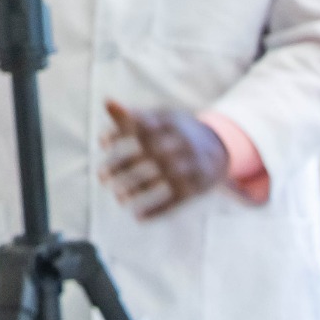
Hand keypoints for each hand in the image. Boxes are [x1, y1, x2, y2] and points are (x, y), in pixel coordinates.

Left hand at [98, 101, 227, 219]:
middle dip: (125, 166)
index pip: (144, 126)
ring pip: (165, 178)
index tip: (101, 143)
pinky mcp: (198, 185)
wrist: (219, 147)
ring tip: (118, 198)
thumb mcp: (160, 119)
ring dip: (140, 189)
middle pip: (152, 154)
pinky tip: (139, 217)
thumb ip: (132, 115)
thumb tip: (106, 101)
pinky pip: (178, 199)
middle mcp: (183, 142)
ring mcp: (192, 164)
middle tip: (101, 177)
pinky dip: (159, 210)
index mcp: (171, 122)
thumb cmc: (177, 131)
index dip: (122, 133)